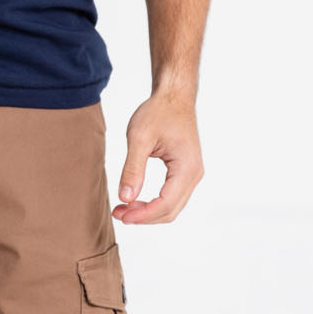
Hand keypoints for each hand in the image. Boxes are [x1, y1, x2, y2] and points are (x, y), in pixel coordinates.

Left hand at [112, 92, 203, 225]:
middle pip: (170, 211)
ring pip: (172, 206)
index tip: (121, 215)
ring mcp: (192, 174)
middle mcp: (194, 174)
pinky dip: (154, 203)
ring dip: (148, 212)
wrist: (174, 96)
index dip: (143, 215)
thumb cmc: (158, 112)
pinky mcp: (185, 172)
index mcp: (187, 167)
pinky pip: (172, 196)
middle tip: (118, 213)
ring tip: (123, 208)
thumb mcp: (139, 138)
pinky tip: (135, 200)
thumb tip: (125, 198)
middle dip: (144, 217)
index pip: (166, 204)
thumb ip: (133, 169)